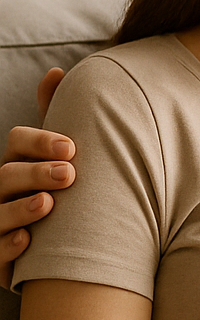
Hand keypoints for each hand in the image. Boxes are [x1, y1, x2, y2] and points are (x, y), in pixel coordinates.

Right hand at [0, 68, 72, 288]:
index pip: (17, 142)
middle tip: (69, 174)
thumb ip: (56, 117)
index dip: (40, 142)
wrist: (58, 249)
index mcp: (18, 162)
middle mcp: (1, 190)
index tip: (71, 148)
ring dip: (21, 209)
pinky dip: (9, 246)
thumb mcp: (58, 157)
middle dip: (36, 173)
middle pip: (7, 175)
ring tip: (48, 205)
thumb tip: (57, 71)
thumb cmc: (59, 193)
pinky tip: (28, 242)